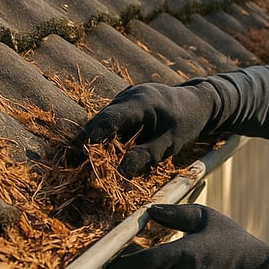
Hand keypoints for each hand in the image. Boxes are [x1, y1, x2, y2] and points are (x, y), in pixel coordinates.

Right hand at [73, 82, 219, 176]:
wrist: (200, 102)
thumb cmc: (188, 122)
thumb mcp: (171, 142)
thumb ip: (147, 155)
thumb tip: (122, 172)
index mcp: (141, 101)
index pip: (111, 118)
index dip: (92, 136)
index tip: (77, 153)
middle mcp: (129, 96)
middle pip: (102, 119)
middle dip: (86, 141)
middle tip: (69, 162)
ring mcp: (126, 99)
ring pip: (105, 121)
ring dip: (93, 140)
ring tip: (75, 161)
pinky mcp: (127, 106)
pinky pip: (112, 122)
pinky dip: (105, 137)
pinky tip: (96, 155)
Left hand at [103, 204, 268, 268]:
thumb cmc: (233, 243)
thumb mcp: (206, 218)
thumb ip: (175, 213)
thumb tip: (148, 211)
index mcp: (180, 257)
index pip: (136, 265)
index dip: (117, 263)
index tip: (108, 255)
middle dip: (125, 267)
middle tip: (125, 249)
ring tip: (145, 256)